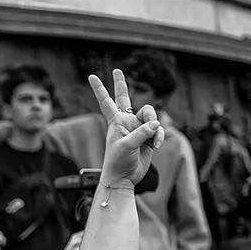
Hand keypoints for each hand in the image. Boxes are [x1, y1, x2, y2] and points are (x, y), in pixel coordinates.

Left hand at [88, 69, 164, 187]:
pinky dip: (159, 136)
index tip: (91, 76)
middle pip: (124, 98)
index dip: (99, 89)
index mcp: (115, 122)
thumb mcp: (126, 146)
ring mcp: (137, 128)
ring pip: (151, 116)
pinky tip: (156, 146)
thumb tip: (155, 124)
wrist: (124, 178)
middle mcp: (126, 122)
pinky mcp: (147, 137)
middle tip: (116, 70)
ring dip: (155, 127)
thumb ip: (141, 133)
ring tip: (153, 141)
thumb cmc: (118, 162)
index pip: (106, 101)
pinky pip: (158, 130)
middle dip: (121, 85)